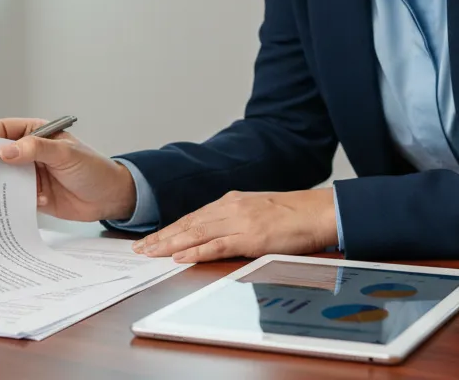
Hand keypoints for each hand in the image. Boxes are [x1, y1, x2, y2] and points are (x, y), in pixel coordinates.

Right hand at [0, 118, 136, 221]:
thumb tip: (5, 151)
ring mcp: (30, 174)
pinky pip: (13, 197)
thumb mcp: (66, 154)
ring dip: (0, 185)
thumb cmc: (94, 169)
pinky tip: (28, 203)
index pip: (4, 129)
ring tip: (1, 193)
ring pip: (3, 177)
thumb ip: (36, 150)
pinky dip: (14, 201)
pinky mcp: (32, 195)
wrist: (109, 198)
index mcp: (36, 133)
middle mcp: (29, 152)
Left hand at [131, 189, 337, 262]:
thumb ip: (238, 218)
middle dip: (161, 237)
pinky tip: (180, 257)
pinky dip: (196, 252)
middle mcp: (232, 208)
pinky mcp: (251, 237)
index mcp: (233, 201)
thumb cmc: (295, 214)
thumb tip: (220, 232)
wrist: (320, 212)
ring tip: (150, 254)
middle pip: (188, 224)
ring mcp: (240, 222)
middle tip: (139, 249)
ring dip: (169, 244)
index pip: (193, 216)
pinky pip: (217, 246)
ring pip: (196, 233)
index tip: (151, 238)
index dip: (170, 228)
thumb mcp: (260, 211)